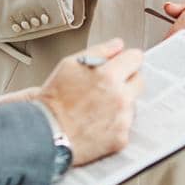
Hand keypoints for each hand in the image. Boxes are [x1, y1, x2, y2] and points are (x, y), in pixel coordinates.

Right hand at [36, 37, 144, 164]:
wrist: (45, 134)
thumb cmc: (53, 101)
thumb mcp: (70, 65)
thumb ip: (99, 51)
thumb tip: (117, 45)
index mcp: (109, 76)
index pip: (136, 58)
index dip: (126, 60)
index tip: (121, 64)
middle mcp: (120, 98)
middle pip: (138, 81)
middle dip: (125, 81)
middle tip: (105, 88)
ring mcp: (122, 120)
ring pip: (132, 105)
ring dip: (121, 104)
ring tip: (96, 108)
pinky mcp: (121, 139)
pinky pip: (126, 126)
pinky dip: (115, 125)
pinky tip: (97, 124)